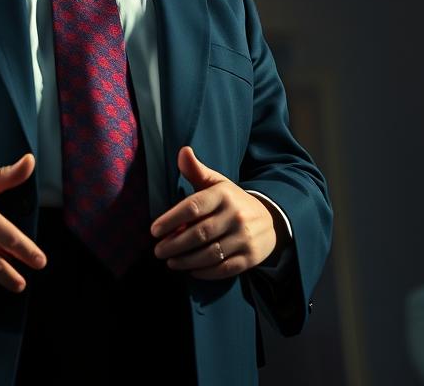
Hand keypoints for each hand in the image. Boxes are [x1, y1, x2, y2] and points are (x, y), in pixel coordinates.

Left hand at [150, 146, 282, 279]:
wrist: (270, 218)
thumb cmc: (232, 200)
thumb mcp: (217, 182)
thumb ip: (196, 170)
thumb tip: (183, 151)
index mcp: (223, 194)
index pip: (193, 207)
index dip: (171, 220)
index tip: (154, 231)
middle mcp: (235, 215)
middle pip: (199, 233)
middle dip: (174, 244)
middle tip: (158, 250)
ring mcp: (244, 237)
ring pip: (210, 253)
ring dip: (186, 260)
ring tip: (170, 262)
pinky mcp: (250, 257)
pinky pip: (224, 268)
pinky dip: (205, 272)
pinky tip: (191, 270)